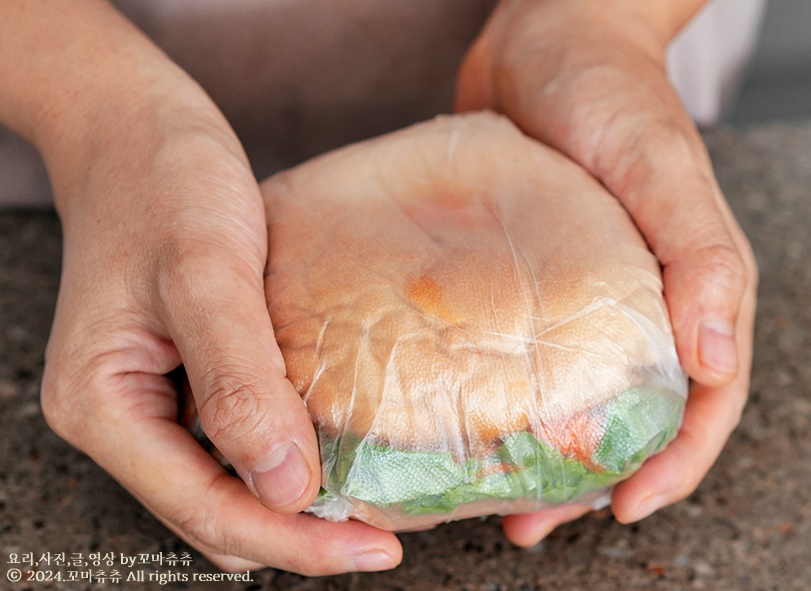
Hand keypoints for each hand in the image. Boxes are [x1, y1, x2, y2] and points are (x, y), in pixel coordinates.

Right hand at [20, 1, 399, 573]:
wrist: (137, 128)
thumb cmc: (165, 182)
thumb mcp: (205, 271)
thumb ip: (239, 382)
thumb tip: (285, 490)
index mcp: (103, 405)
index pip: (206, 510)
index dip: (293, 541)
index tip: (375, 549)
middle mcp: (121, 418)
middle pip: (216, 514)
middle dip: (297, 534)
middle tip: (385, 535)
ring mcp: (150, 402)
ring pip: (228, 486)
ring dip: (294, 504)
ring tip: (371, 504)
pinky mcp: (184, 378)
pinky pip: (235, 442)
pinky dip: (285, 458)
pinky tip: (337, 446)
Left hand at [456, 0, 757, 544]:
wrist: (545, 36)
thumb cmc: (610, 92)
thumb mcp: (660, 167)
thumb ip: (702, 257)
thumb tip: (714, 363)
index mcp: (690, 287)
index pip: (702, 400)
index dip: (673, 464)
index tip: (624, 508)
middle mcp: (641, 301)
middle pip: (635, 416)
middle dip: (594, 479)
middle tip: (536, 522)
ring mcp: (583, 294)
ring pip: (577, 398)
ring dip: (547, 457)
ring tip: (501, 502)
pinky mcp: (533, 279)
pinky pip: (528, 355)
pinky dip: (507, 400)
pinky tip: (466, 422)